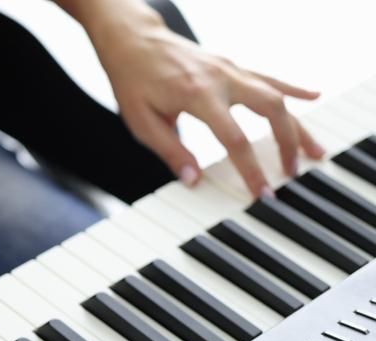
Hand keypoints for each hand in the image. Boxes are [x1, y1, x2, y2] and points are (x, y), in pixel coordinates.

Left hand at [90, 12, 324, 196]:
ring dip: (298, 124)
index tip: (262, 192)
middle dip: (286, 144)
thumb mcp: (142, 123)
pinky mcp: (232, 65)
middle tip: (292, 173)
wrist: (134, 42)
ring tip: (314, 151)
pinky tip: (313, 97)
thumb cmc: (133, 81)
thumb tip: (193, 180)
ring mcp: (230, 69)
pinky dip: (293, 88)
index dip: (251, 169)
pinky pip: (269, 77)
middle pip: (270, 110)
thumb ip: (170, 151)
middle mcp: (221, 79)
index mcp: (198, 96)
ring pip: (277, 94)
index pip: (235, 139)